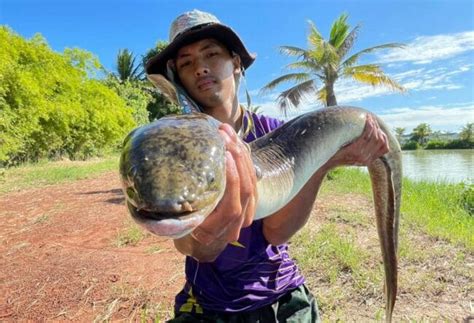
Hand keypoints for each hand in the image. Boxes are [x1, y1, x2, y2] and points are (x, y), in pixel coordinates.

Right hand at [190, 123, 256, 245]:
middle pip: (246, 189)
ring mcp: (246, 214)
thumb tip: (163, 179)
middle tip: (225, 135)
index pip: (232, 205)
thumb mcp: (181, 221)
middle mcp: (236, 224)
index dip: (232, 179)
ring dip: (242, 155)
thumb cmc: (185, 228)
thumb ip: (185, 207)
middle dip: (238, 159)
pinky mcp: (251, 202)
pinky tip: (236, 143)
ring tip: (229, 134)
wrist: (200, 242)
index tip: (224, 155)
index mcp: (217, 230)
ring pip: (252, 182)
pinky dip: (246, 160)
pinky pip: (253, 178)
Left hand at [333, 114, 389, 165]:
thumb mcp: (351, 157)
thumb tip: (367, 138)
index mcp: (367, 161)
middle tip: (373, 120)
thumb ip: (360, 151)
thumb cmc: (336, 156)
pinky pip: (366, 135)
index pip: (384, 149)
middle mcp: (366, 159)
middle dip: (378, 129)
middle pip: (380, 141)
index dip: (384, 137)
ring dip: (373, 125)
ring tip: (369, 118)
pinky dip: (368, 126)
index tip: (379, 129)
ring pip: (374, 137)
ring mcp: (361, 155)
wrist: (325, 162)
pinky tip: (366, 120)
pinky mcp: (354, 149)